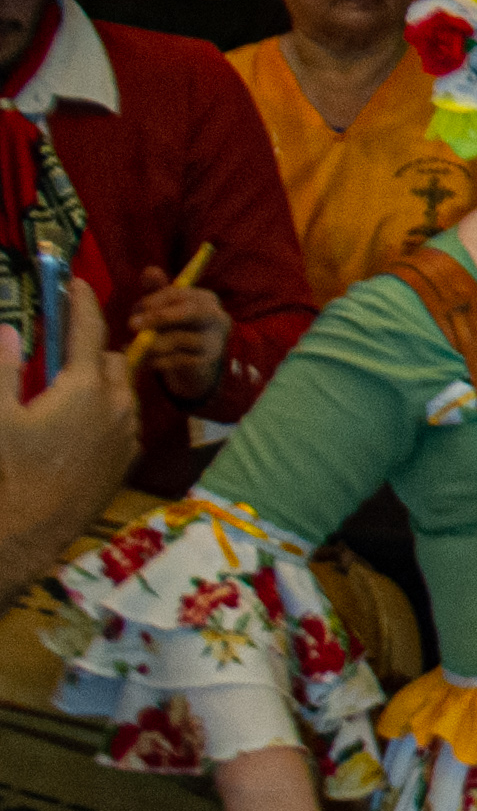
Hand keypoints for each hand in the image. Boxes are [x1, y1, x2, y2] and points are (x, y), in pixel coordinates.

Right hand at [0, 283, 135, 588]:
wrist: (34, 527)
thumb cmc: (11, 468)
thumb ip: (3, 370)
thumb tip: (5, 329)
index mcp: (83, 386)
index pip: (88, 329)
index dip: (81, 302)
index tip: (75, 284)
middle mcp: (116, 402)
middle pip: (109, 359)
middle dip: (87, 352)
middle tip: (59, 360)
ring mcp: (128, 430)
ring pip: (121, 389)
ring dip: (100, 383)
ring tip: (68, 396)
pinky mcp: (130, 455)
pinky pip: (125, 420)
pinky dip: (108, 413)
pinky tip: (80, 428)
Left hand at [131, 283, 227, 399]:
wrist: (194, 364)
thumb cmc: (177, 329)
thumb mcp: (166, 308)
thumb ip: (157, 289)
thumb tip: (149, 270)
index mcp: (206, 299)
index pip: (181, 294)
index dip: (155, 300)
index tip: (136, 309)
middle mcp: (216, 317)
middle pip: (190, 312)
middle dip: (158, 317)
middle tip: (131, 325)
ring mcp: (214, 341)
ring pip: (179, 339)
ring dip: (152, 343)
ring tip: (135, 346)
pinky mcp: (206, 362)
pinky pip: (176, 360)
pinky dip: (157, 360)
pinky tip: (147, 360)